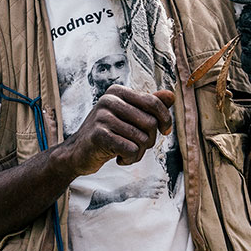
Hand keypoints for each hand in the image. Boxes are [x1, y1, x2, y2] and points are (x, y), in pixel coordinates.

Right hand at [59, 85, 174, 175]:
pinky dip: (130, 159)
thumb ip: (149, 105)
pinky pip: (131, 149)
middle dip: (150, 140)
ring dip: (139, 153)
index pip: (153, 103)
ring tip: (126, 153)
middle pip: (150, 123)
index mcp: (117, 92)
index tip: (165, 131)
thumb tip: (171, 95)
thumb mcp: (129, 116)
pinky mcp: (98, 135)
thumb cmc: (108, 133)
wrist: (79, 153)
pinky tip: (119, 158)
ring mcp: (102, 117)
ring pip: (142, 139)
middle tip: (136, 146)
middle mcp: (109, 100)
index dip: (165, 119)